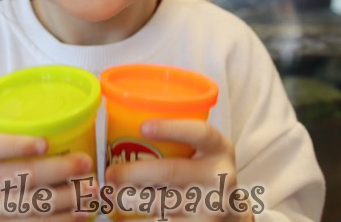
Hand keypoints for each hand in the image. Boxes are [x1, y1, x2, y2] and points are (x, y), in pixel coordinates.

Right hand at [0, 132, 96, 220]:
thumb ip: (16, 138)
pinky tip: (80, 213)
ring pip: (32, 206)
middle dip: (59, 169)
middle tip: (86, 162)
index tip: (44, 144)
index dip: (18, 145)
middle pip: (21, 176)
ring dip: (67, 198)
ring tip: (92, 189)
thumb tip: (70, 131)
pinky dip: (61, 220)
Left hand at [104, 120, 253, 221]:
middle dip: (134, 173)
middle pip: (172, 172)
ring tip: (110, 197)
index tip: (143, 127)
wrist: (231, 214)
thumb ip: (177, 143)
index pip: (200, 133)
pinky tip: (122, 219)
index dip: (172, 128)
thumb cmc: (203, 174)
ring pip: (164, 203)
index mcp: (220, 148)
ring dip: (131, 200)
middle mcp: (221, 176)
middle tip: (109, 174)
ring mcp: (214, 206)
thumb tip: (121, 133)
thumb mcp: (203, 152)